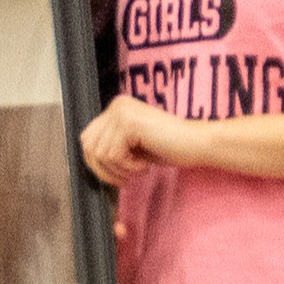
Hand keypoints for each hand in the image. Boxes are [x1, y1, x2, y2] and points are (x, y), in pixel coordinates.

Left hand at [78, 94, 197, 187]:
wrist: (196, 143)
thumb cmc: (168, 147)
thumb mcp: (132, 144)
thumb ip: (111, 143)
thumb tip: (88, 155)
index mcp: (116, 108)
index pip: (87, 138)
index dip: (96, 163)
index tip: (115, 175)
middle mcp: (116, 105)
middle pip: (88, 146)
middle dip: (104, 169)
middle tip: (125, 178)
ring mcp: (121, 112)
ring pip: (100, 153)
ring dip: (119, 170)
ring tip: (138, 169)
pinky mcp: (129, 123)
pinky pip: (114, 156)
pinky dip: (128, 167)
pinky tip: (144, 166)